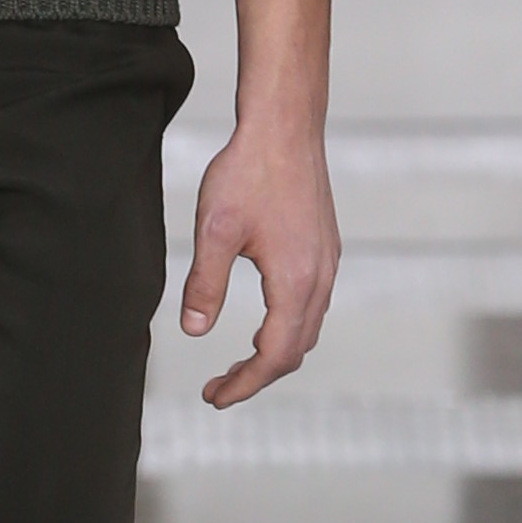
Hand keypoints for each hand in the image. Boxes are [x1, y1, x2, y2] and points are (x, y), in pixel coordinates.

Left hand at [177, 120, 339, 408]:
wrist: (286, 126)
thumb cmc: (248, 171)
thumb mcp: (213, 230)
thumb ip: (205, 284)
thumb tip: (193, 331)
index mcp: (295, 280)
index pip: (273, 355)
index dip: (244, 384)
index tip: (213, 396)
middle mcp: (320, 277)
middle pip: (295, 351)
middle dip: (257, 376)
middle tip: (218, 388)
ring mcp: (327, 263)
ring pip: (307, 330)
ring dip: (274, 354)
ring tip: (238, 364)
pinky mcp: (325, 248)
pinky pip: (312, 306)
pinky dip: (287, 329)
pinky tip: (263, 322)